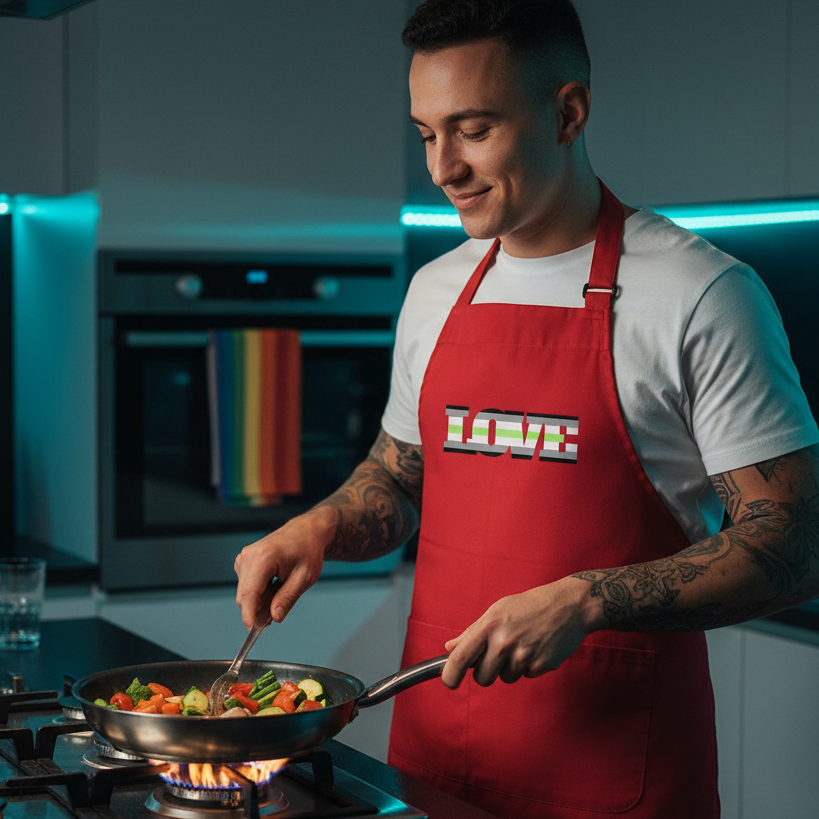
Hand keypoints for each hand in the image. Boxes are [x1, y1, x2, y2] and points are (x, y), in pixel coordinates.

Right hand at [234, 507, 334, 627]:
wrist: (306, 532)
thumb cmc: (308, 551)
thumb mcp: (304, 578)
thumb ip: (288, 599)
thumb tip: (274, 618)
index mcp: (263, 557)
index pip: (250, 593)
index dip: (250, 614)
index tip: (253, 631)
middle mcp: (249, 556)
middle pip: (245, 595)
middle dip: (258, 609)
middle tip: (278, 612)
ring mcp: (244, 557)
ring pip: (244, 592)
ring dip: (259, 600)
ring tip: (281, 590)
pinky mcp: (243, 561)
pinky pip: (246, 585)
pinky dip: (258, 591)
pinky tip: (274, 584)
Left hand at [442, 576, 594, 687]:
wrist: (568, 605)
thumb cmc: (529, 605)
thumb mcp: (497, 610)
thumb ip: (472, 632)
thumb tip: (449, 648)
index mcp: (489, 626)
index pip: (460, 657)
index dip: (449, 675)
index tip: (449, 682)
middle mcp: (504, 642)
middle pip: (482, 678)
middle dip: (486, 672)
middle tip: (497, 654)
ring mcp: (524, 655)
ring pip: (505, 678)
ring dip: (510, 667)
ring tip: (522, 643)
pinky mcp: (541, 665)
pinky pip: (526, 676)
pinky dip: (529, 666)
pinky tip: (536, 646)